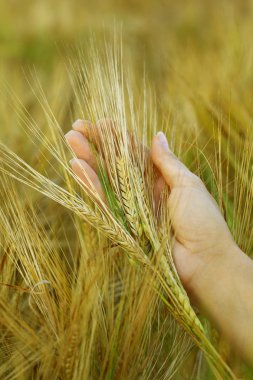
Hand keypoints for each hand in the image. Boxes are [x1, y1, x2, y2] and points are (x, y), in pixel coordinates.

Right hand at [65, 120, 234, 293]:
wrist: (204, 261)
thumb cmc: (203, 220)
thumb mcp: (188, 184)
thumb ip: (167, 162)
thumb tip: (157, 134)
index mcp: (161, 178)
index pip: (135, 152)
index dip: (118, 138)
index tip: (102, 123)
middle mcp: (144, 190)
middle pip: (115, 163)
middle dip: (96, 145)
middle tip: (76, 128)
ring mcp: (132, 207)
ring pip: (105, 179)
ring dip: (88, 160)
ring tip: (71, 141)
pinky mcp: (123, 225)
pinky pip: (104, 202)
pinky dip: (90, 185)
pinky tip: (77, 167)